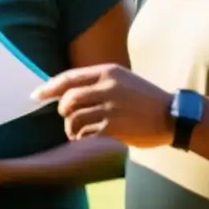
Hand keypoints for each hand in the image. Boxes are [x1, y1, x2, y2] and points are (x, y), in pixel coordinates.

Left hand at [32, 63, 173, 147]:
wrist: (173, 115)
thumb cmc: (144, 98)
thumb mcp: (122, 79)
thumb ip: (97, 82)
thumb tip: (66, 92)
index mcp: (108, 71)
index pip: (69, 77)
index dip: (49, 87)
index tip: (35, 95)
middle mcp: (108, 86)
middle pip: (68, 98)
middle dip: (61, 109)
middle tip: (64, 116)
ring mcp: (111, 107)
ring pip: (75, 116)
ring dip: (69, 126)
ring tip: (73, 131)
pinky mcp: (115, 126)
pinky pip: (86, 131)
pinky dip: (79, 136)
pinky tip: (82, 137)